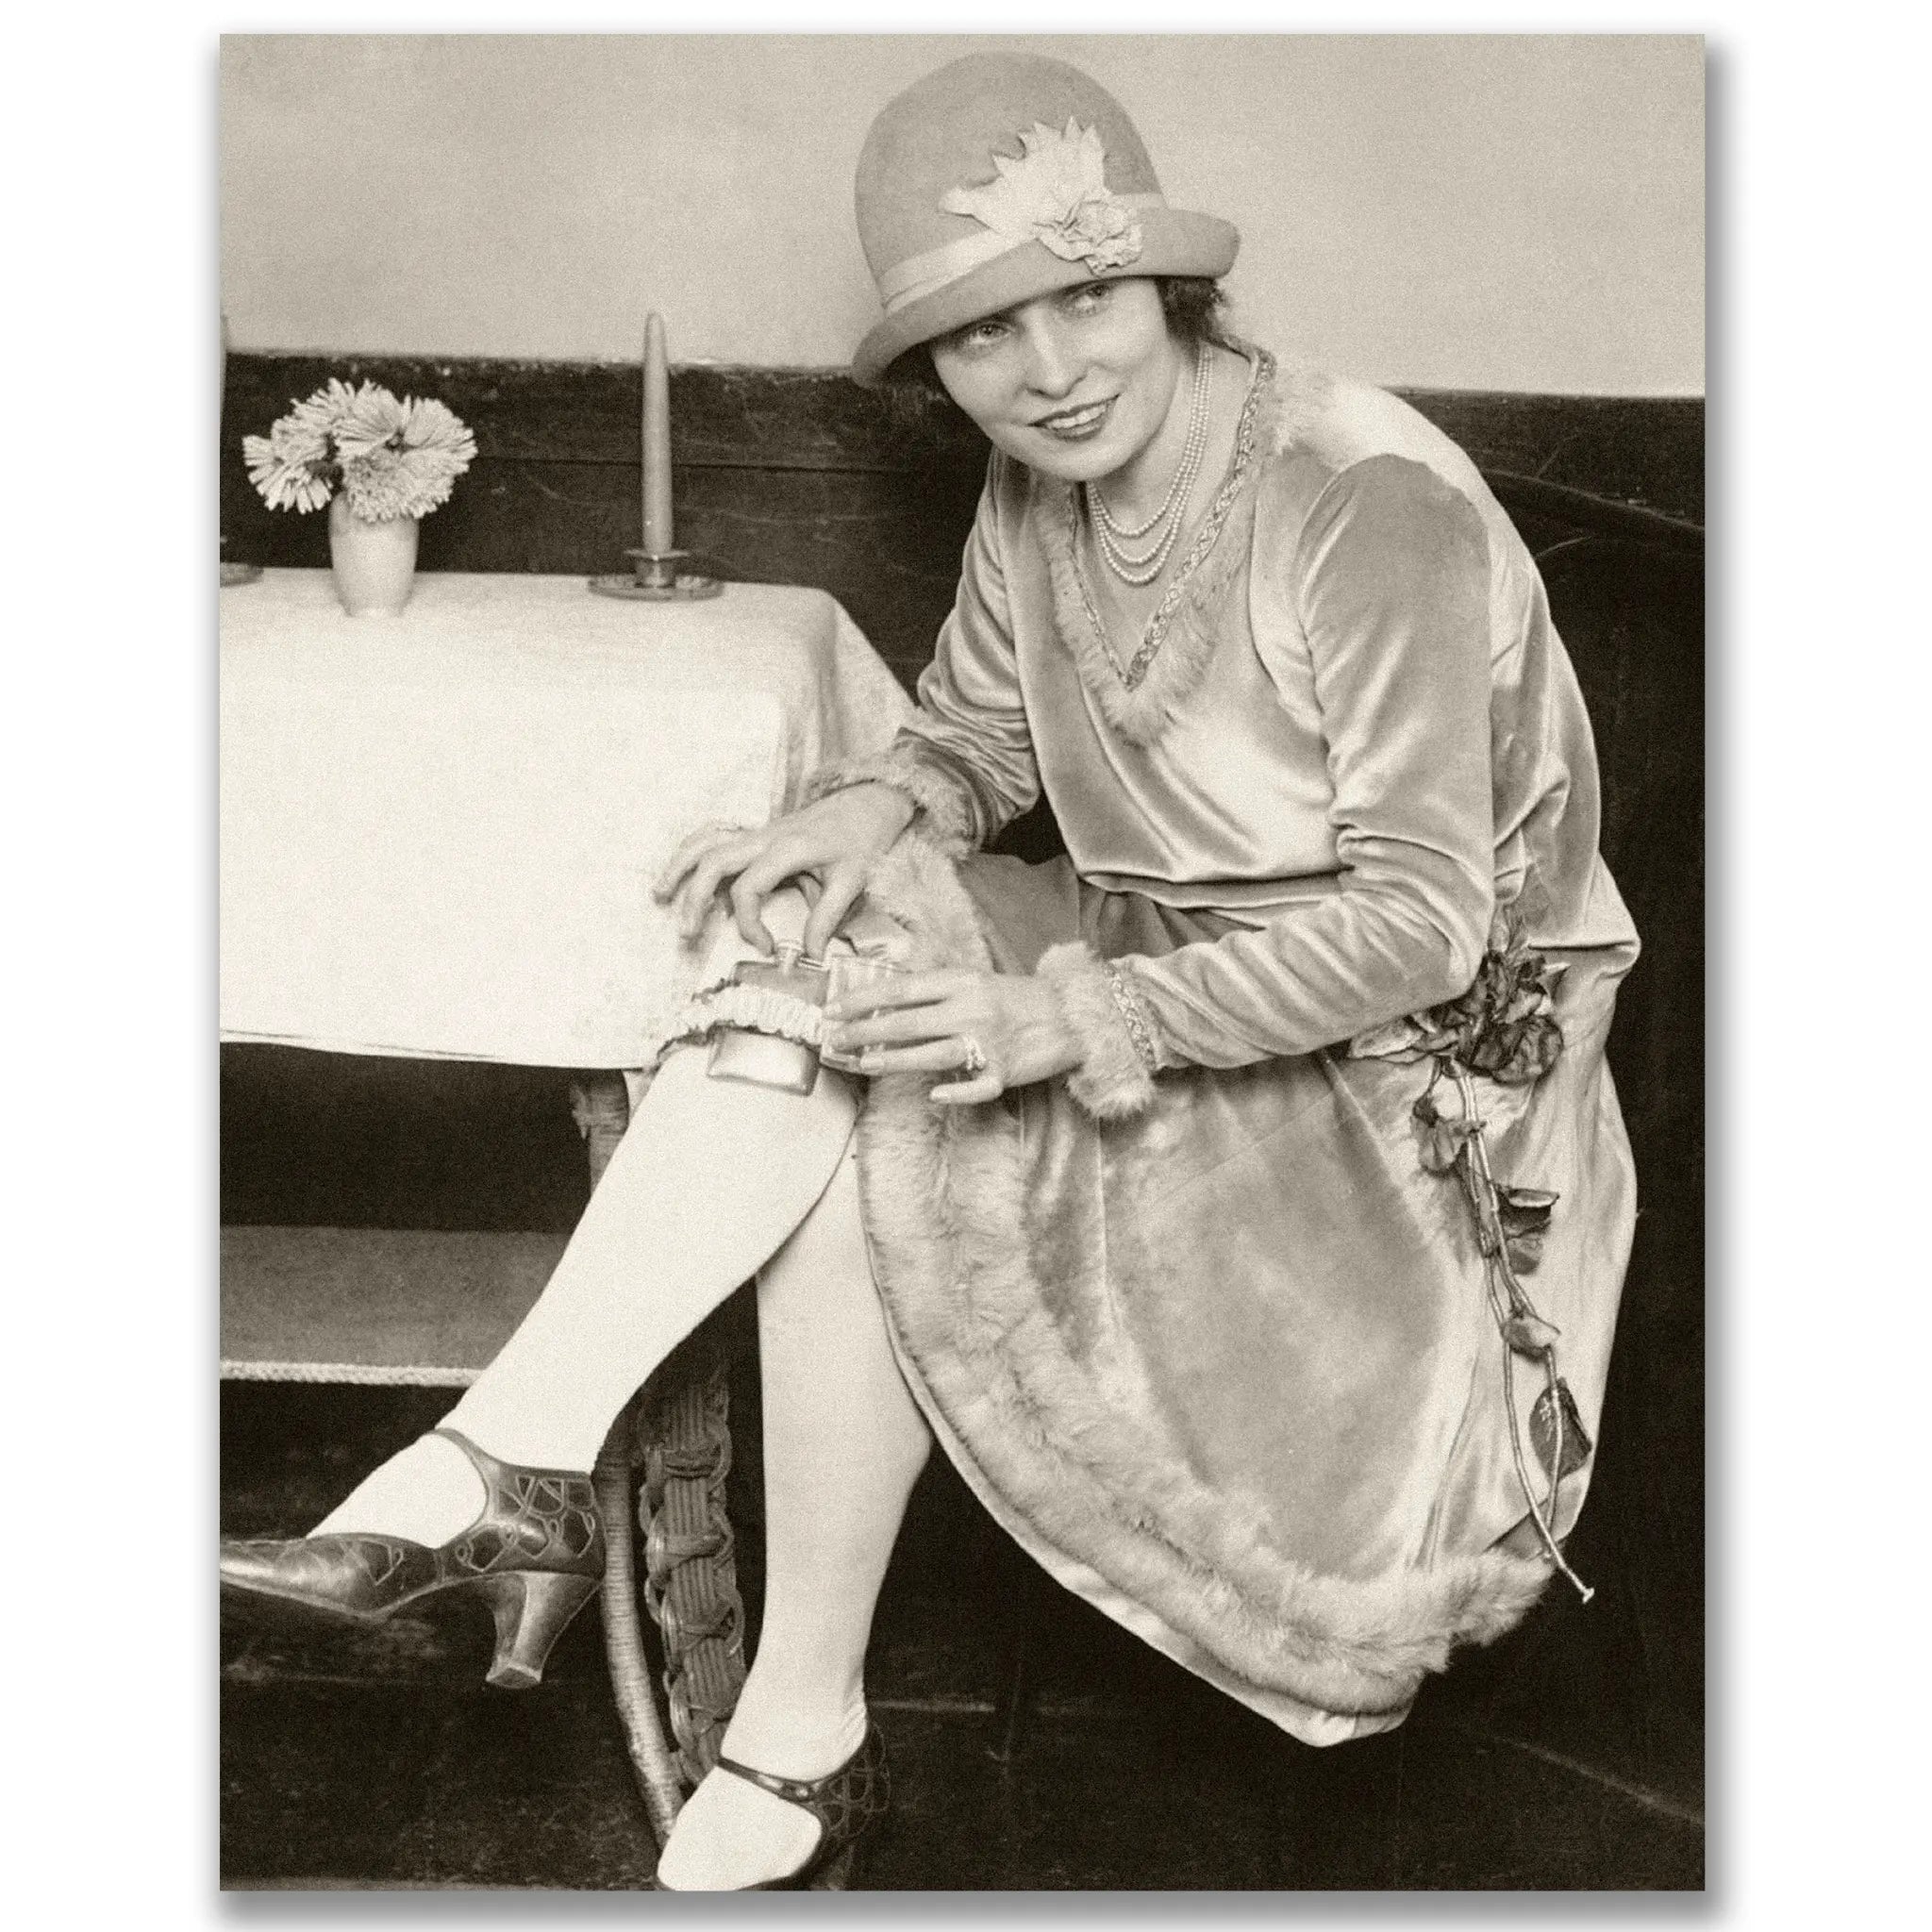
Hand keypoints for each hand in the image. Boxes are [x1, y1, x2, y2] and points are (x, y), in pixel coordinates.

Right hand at [653, 783, 914, 954]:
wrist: (867, 804)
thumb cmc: (861, 841)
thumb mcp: (852, 881)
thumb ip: (826, 918)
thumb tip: (809, 955)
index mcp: (787, 849)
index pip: (748, 888)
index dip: (751, 924)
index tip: (769, 949)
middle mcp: (765, 837)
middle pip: (713, 862)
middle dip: (694, 898)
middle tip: (687, 934)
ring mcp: (757, 832)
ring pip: (706, 842)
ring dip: (679, 866)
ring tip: (658, 895)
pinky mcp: (757, 832)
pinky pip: (715, 833)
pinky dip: (693, 848)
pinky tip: (681, 868)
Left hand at [823, 968, 1081, 1106]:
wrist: (1069, 1015)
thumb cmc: (1013, 998)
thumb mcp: (974, 980)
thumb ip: (934, 988)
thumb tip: (883, 993)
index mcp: (961, 982)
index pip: (901, 989)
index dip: (863, 1000)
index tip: (833, 1010)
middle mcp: (971, 1009)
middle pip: (907, 1023)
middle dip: (864, 1032)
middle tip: (834, 1040)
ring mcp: (988, 1042)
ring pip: (930, 1055)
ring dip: (891, 1061)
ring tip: (860, 1064)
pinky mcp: (1004, 1072)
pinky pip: (975, 1086)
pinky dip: (955, 1091)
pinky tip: (934, 1094)